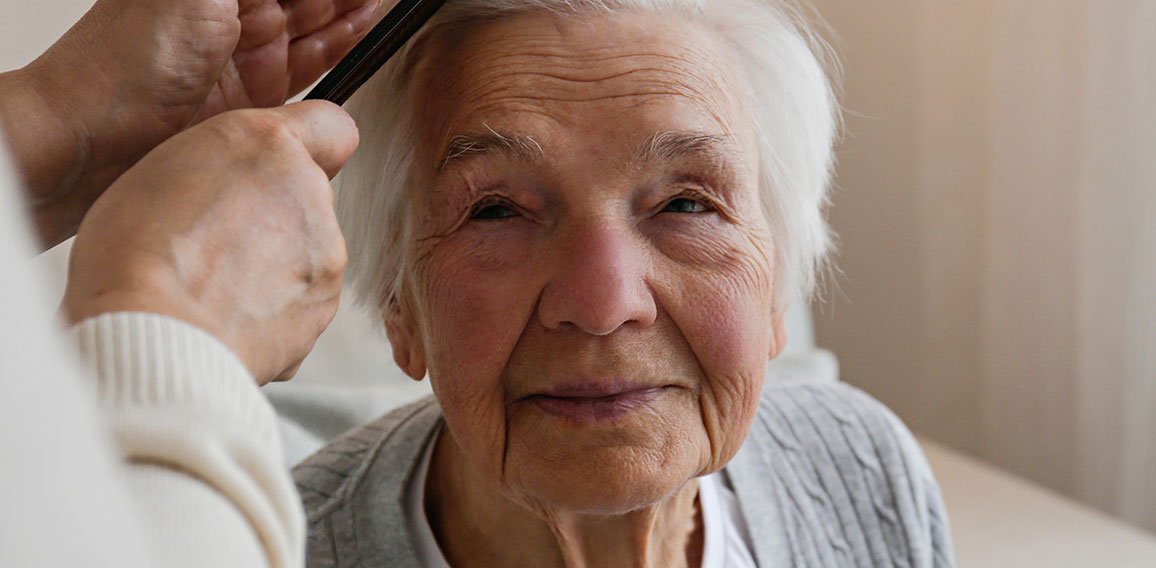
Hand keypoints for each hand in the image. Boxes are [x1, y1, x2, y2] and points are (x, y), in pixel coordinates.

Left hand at [1, 0, 384, 248]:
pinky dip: (342, 47)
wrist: (93, 141)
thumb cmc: (123, 59)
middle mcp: (228, 12)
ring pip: (315, 25)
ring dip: (351, 11)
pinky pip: (311, 67)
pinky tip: (365, 28)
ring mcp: (244, 55)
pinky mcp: (257, 100)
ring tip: (387, 4)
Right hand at [62, 101, 358, 383]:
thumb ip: (221, 166)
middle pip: (308, 196)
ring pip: (307, 249)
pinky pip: (301, 299)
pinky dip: (274, 307)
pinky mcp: (325, 304)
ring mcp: (326, 251)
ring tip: (213, 286)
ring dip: (274, 263)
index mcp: (267, 144)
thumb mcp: (160, 168)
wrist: (156, 335)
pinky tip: (227, 316)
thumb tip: (238, 185)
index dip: (307, 147)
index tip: (282, 166)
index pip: (329, 125)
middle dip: (274, 214)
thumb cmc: (136, 254)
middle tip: (216, 241)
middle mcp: (310, 192)